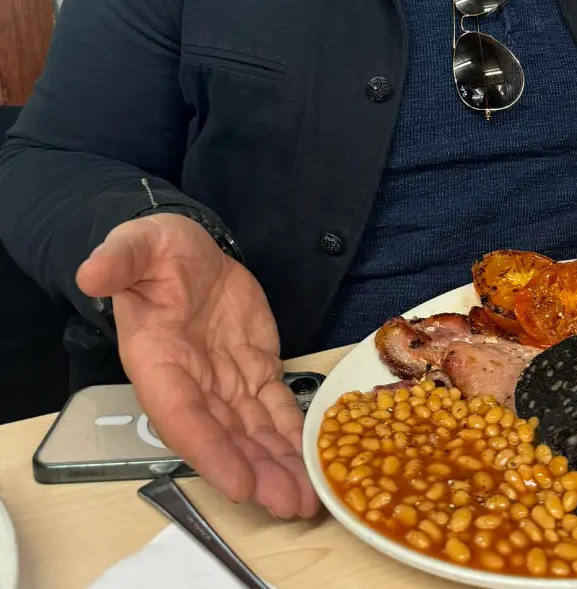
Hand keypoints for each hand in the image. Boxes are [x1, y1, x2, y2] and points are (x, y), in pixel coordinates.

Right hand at [76, 213, 317, 517]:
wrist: (187, 251)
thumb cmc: (157, 251)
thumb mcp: (138, 243)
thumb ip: (120, 259)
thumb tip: (93, 272)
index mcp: (157, 360)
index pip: (182, 415)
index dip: (210, 450)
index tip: (238, 482)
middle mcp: (192, 382)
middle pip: (224, 437)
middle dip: (256, 471)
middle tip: (290, 502)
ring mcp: (225, 380)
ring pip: (253, 432)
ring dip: (279, 465)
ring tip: (308, 498)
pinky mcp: (254, 370)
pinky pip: (275, 408)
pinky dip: (293, 434)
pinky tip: (313, 458)